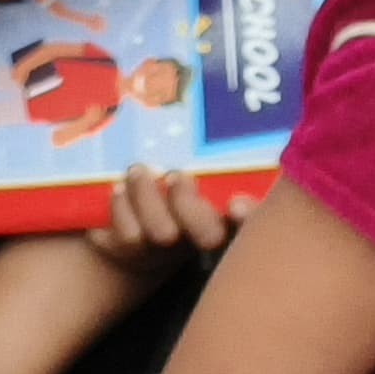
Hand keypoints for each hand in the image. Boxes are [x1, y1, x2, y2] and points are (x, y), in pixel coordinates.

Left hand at [87, 165, 245, 268]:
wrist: (133, 238)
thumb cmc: (175, 190)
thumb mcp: (198, 173)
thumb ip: (213, 159)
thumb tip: (226, 120)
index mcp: (229, 213)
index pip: (255, 219)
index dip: (251, 215)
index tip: (237, 203)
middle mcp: (204, 238)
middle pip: (209, 235)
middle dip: (189, 204)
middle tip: (176, 175)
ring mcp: (169, 250)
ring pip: (162, 232)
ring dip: (147, 194)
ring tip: (137, 171)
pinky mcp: (135, 253)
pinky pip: (129, 233)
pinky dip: (122, 205)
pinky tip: (118, 190)